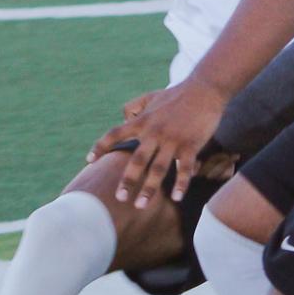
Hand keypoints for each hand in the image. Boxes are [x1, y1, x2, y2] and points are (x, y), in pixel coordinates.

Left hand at [89, 76, 229, 206]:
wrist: (204, 89)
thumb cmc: (177, 94)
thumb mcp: (151, 96)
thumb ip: (135, 106)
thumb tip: (123, 119)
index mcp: (143, 121)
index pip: (115, 134)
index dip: (101, 146)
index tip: (88, 161)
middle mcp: (154, 132)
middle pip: (137, 160)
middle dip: (127, 180)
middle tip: (119, 198)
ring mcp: (172, 139)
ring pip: (158, 168)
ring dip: (149, 188)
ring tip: (140, 205)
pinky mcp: (190, 144)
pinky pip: (183, 168)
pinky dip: (181, 183)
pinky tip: (176, 197)